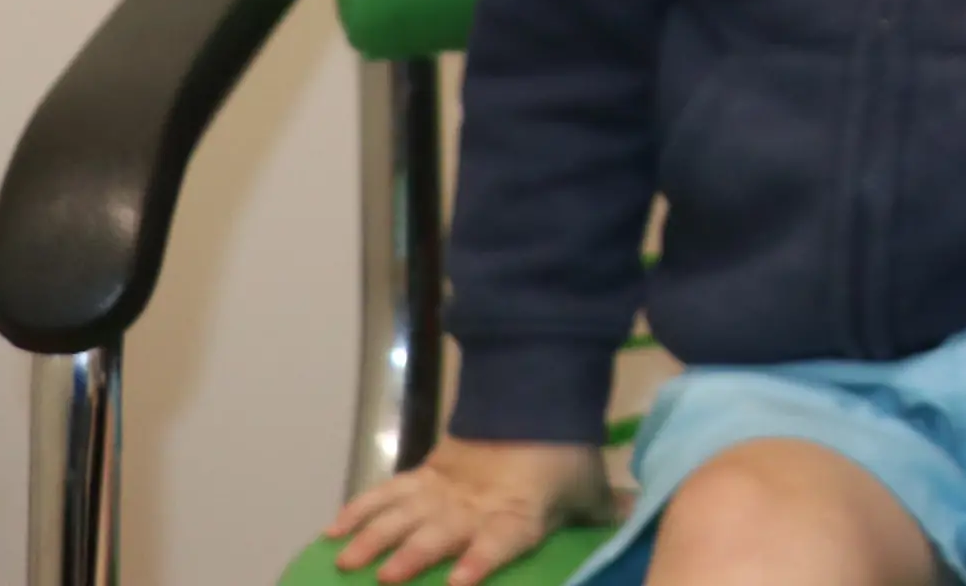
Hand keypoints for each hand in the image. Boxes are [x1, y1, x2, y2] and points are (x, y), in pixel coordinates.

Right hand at [326, 437, 614, 583]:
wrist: (538, 398)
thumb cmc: (565, 456)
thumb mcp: (587, 488)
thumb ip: (602, 513)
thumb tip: (635, 517)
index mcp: (517, 514)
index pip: (498, 541)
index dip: (480, 561)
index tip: (460, 582)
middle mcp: (473, 506)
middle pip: (437, 532)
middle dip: (411, 556)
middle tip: (384, 577)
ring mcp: (443, 490)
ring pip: (402, 514)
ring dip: (372, 538)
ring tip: (344, 562)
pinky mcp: (425, 473)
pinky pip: (387, 492)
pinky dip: (358, 508)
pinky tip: (330, 530)